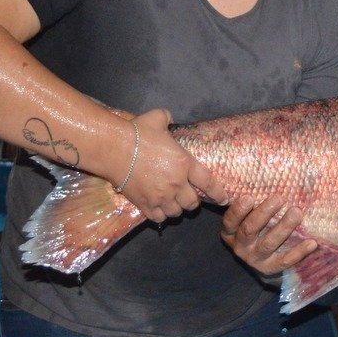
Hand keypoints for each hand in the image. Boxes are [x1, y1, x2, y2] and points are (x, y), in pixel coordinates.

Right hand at [115, 108, 227, 222]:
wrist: (114, 148)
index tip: (223, 199)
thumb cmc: (138, 133)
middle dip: (193, 201)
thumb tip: (169, 118)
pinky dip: (161, 215)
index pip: (208, 183)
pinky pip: (159, 218)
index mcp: (185, 163)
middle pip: (192, 203)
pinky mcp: (144, 204)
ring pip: (176, 213)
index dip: (218, 193)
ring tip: (173, 202)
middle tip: (188, 196)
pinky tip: (159, 209)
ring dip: (177, 209)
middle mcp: (176, 183)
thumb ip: (168, 119)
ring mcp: (160, 196)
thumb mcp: (158, 118)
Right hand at [220, 194, 316, 276]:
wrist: (262, 259)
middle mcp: (240, 246)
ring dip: (283, 228)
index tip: (250, 197)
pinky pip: (284, 261)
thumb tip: (266, 172)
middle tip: (279, 198)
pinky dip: (298, 252)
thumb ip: (252, 200)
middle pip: (249, 230)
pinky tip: (311, 242)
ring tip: (296, 213)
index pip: (230, 220)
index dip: (239, 210)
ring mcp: (255, 258)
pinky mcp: (270, 268)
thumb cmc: (257, 225)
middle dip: (264, 213)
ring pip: (268, 243)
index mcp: (231, 231)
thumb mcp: (248, 215)